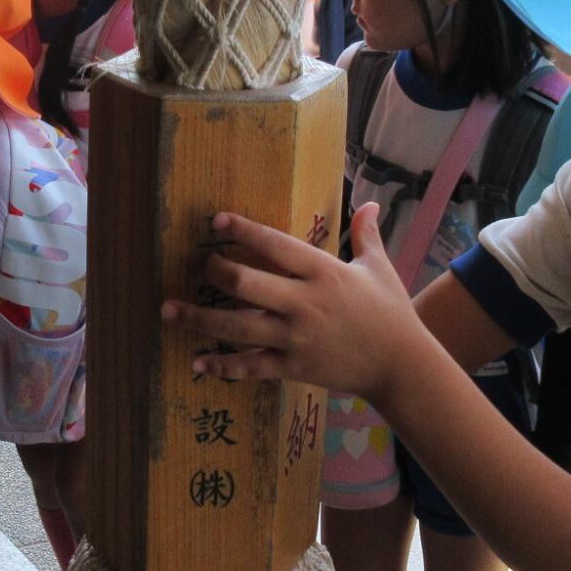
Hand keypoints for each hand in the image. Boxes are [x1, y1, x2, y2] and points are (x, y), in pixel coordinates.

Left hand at [158, 203, 427, 401]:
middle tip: (197, 266)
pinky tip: (197, 361)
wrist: (402, 366)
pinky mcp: (293, 368)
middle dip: (214, 272)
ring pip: (237, 327)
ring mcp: (296, 338)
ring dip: (199, 319)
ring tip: (168, 310)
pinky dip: (222, 366)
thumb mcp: (379, 268)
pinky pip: (251, 367)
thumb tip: (371, 202)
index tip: (216, 221)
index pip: (276, 245)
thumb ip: (366, 234)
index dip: (244, 231)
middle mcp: (305, 303)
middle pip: (246, 283)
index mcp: (324, 273)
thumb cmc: (390, 313)